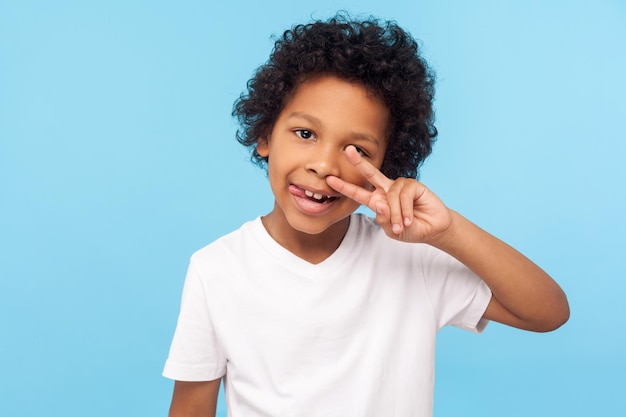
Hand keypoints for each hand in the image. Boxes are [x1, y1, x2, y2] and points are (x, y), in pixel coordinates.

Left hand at [326, 146, 452, 242]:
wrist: (432, 230)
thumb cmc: (411, 229)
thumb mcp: (392, 230)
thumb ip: (384, 219)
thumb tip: (379, 203)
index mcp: (377, 200)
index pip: (358, 193)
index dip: (345, 187)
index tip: (330, 180)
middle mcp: (387, 190)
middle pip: (370, 174)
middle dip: (359, 162)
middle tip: (348, 151)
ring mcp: (400, 185)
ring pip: (390, 196)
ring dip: (396, 214)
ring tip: (402, 226)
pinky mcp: (413, 184)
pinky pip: (404, 195)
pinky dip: (405, 210)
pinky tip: (410, 219)